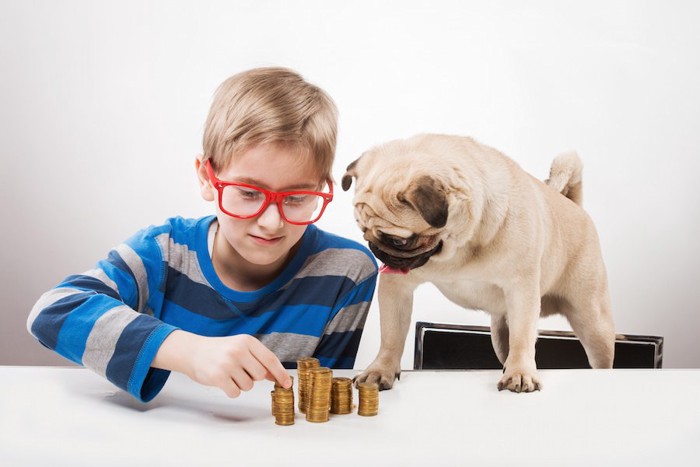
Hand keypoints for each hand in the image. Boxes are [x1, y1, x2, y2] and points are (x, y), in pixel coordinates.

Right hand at [153, 331, 290, 397]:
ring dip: (241, 384)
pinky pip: (235, 393)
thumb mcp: (241, 349)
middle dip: (253, 377)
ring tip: (229, 374)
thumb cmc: (221, 351)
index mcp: (247, 341)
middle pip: (261, 375)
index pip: (271, 359)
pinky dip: (231, 391)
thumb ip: (259, 360)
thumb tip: (277, 376)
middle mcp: (238, 350)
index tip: (287, 384)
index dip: (280, 373)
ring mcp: (228, 363)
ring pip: (248, 386)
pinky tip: (223, 381)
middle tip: (240, 371)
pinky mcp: (218, 376)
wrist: (193, 352)